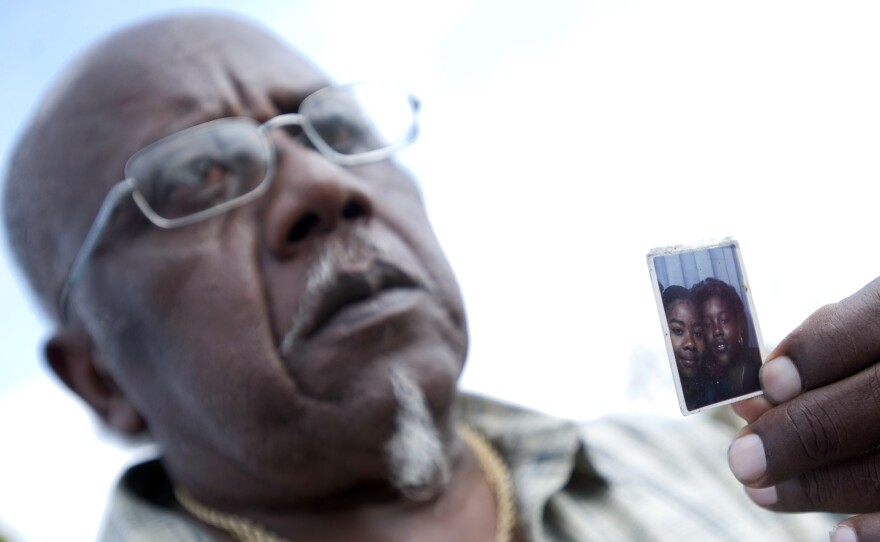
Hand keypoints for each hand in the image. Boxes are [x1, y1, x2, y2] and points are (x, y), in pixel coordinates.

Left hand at [727, 276, 879, 540]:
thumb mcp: (871, 320)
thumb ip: (824, 349)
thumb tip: (752, 400)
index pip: (875, 322)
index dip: (818, 353)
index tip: (766, 383)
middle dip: (806, 433)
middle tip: (742, 461)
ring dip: (826, 484)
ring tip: (763, 492)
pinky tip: (838, 536)